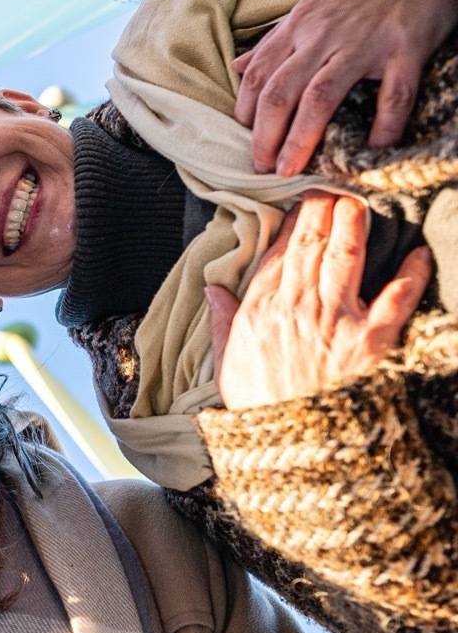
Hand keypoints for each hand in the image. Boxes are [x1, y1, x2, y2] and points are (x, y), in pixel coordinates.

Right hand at [206, 192, 430, 410]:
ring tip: (361, 200)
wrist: (296, 447)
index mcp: (259, 309)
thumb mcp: (226, 362)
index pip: (278, 252)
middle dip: (322, 208)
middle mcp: (296, 307)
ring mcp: (334, 321)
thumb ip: (223, 320)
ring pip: (345, 256)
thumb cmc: (259, 406)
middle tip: (333, 184)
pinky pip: (396, 296)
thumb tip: (213, 288)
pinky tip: (420, 251)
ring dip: (355, 222)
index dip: (291, 222)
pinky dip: (412, 271)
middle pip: (310, 244)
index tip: (301, 201)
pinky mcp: (371, 340)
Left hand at [232, 0, 457, 175]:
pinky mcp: (405, 49)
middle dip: (265, 135)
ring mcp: (364, 44)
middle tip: (260, 167)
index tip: (243, 140)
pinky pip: (394, 94)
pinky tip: (373, 151)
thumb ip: (273, 40)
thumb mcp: (307, 6)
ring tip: (291, 169)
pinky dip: (384, 126)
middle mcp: (323, 37)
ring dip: (302, 138)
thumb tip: (236, 66)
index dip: (245, 112)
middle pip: (281, 91)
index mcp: (297, 27)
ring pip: (322, 96)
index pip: (259, 75)